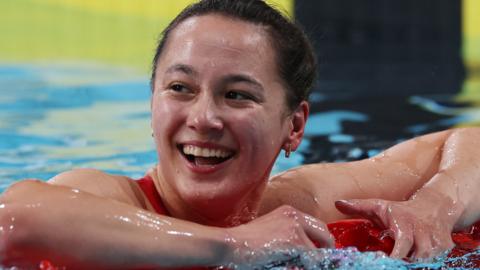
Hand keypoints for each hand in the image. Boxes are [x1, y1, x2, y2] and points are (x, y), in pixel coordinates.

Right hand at [225, 205, 333, 264]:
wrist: (231, 244)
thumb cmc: (246, 242)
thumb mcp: (271, 229)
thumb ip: (290, 234)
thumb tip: (309, 251)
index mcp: (289, 211)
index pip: (317, 226)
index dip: (321, 241)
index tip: (319, 254)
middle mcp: (295, 216)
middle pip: (325, 234)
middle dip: (324, 250)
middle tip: (318, 263)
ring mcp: (296, 228)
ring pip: (318, 251)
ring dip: (311, 262)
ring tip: (293, 264)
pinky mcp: (295, 242)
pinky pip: (311, 260)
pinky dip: (305, 266)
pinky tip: (289, 265)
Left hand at [335, 194, 459, 258]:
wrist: (436, 206)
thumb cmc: (401, 210)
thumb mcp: (380, 206)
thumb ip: (358, 207)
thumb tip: (337, 203)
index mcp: (405, 224)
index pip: (403, 244)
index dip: (395, 256)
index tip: (383, 260)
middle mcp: (423, 234)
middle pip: (419, 257)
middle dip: (407, 263)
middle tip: (393, 265)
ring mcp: (437, 242)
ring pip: (430, 261)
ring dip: (416, 264)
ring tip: (402, 264)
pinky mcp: (446, 248)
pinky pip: (439, 262)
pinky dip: (427, 263)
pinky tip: (414, 263)